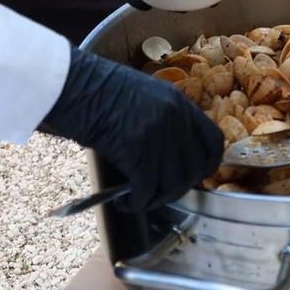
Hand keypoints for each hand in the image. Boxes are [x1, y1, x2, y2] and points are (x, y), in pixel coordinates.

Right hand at [39, 47, 223, 210]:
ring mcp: (158, 135)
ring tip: (139, 199)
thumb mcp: (145, 96)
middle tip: (159, 192)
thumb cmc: (100, 89)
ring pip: (173, 184)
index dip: (207, 165)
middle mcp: (175, 119)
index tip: (194, 176)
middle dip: (179, 188)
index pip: (214, 141)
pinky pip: (147, 190)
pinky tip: (125, 202)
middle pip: (195, 168)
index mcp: (179, 102)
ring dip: (157, 199)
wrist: (75, 85)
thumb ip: (164, 120)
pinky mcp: (137, 152)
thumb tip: (169, 157)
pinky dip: (137, 203)